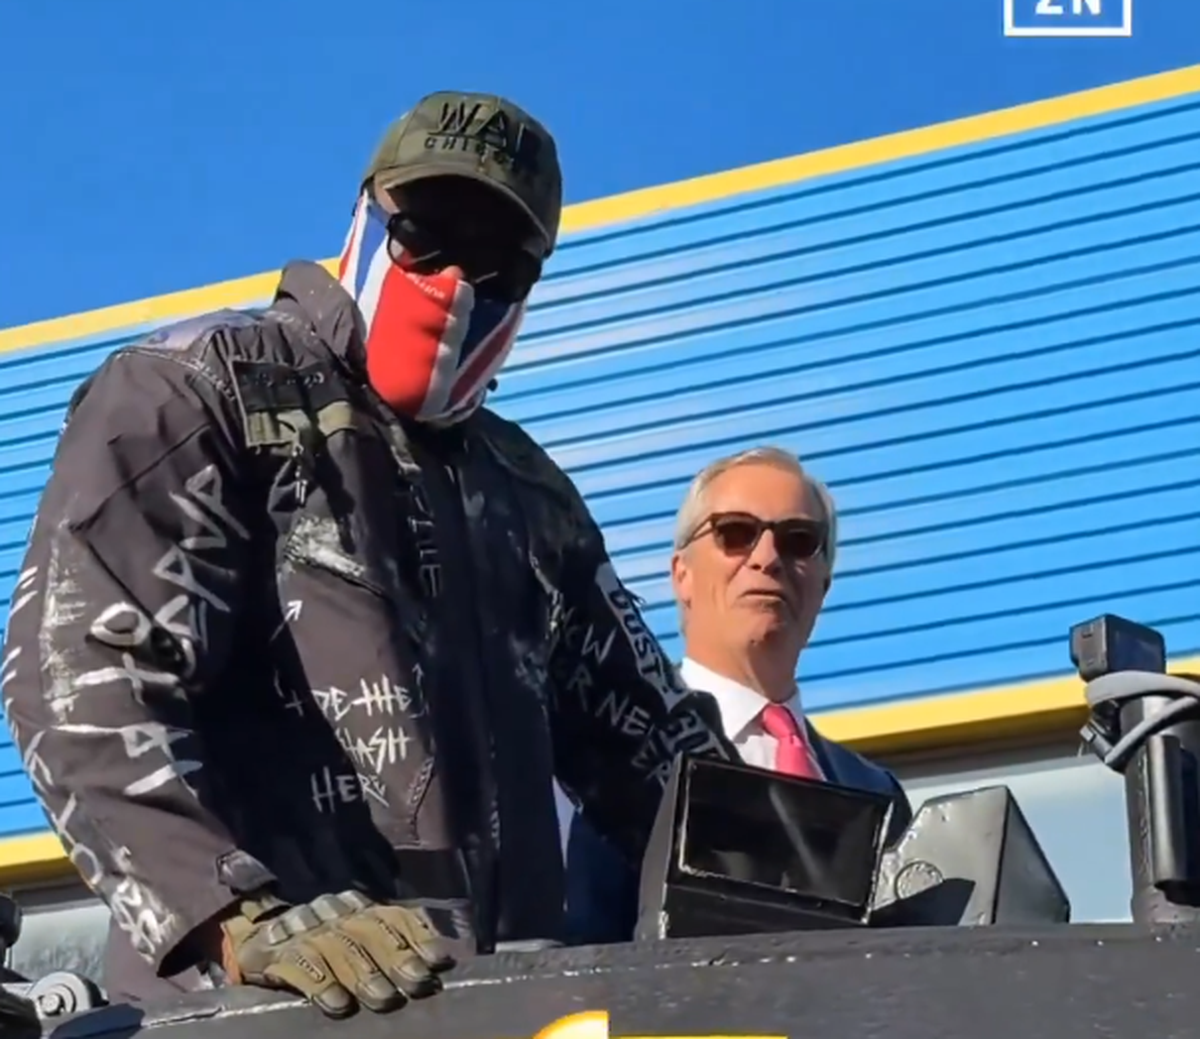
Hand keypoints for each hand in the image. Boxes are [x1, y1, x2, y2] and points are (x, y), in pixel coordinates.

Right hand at [220, 890, 453, 1017]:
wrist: (252, 937)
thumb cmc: (318, 945)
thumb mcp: (353, 934)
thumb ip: (389, 940)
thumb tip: (439, 962)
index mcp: (357, 907)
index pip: (393, 916)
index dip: (418, 937)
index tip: (439, 960)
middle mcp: (334, 914)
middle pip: (370, 931)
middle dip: (397, 957)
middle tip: (418, 983)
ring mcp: (303, 932)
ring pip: (339, 949)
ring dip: (365, 975)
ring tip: (385, 999)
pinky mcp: (273, 954)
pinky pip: (299, 967)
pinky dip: (320, 985)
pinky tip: (337, 1005)